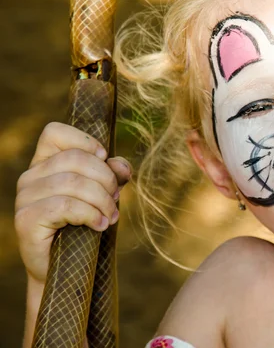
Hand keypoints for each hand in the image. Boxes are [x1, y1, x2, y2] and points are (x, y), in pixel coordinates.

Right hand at [14, 122, 130, 283]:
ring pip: (72, 182)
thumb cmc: (86, 225)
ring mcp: (24, 198)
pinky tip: (100, 225)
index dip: (85, 140)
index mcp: (45, 163)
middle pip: (74, 159)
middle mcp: (30, 177)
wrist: (69, 268)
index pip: (55, 132)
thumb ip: (113, 174)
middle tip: (115, 199)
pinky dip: (91, 214)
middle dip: (105, 178)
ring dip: (102, 200)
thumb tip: (121, 165)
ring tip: (111, 216)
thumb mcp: (104, 194)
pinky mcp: (26, 220)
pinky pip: (65, 206)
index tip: (105, 158)